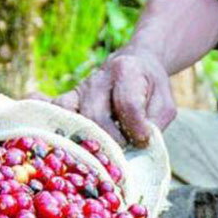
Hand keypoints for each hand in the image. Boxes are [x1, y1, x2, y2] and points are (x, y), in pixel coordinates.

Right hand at [38, 47, 176, 146]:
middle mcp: (99, 78)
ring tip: (97, 154)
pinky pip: (55, 111)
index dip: (135, 128)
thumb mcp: (164, 103)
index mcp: (126, 71)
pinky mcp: (71, 98)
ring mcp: (81, 88)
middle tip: (121, 153)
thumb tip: (138, 147)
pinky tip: (54, 139)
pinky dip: (54, 125)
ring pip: (74, 117)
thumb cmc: (151, 89)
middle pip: (95, 114)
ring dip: (85, 139)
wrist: (136, 62)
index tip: (143, 141)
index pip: (126, 104)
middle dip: (110, 139)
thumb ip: (155, 123)